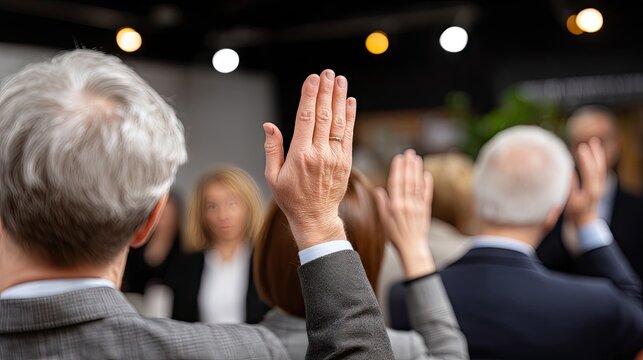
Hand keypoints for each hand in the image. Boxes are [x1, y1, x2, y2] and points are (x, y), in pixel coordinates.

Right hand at [263, 70, 354, 249]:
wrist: (315, 217)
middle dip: (326, 91)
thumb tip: (269, 125)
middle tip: (328, 73)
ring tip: (340, 80)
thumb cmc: (290, 197)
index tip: (312, 78)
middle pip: (323, 115)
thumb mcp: (273, 176)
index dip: (310, 95)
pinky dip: (350, 117)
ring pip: (338, 122)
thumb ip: (272, 148)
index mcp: (299, 155)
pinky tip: (350, 101)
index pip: (305, 118)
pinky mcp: (346, 162)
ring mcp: (335, 158)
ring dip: (340, 99)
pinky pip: (349, 135)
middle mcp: (319, 154)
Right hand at [375, 149, 435, 278]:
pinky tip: (426, 174)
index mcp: (394, 206)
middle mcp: (406, 205)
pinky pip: (426, 195)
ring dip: (417, 171)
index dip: (397, 170)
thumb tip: (379, 190)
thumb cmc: (395, 236)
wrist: (412, 248)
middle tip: (409, 153)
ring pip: (417, 185)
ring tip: (417, 158)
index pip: (396, 183)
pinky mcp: (425, 210)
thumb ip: (382, 204)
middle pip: (408, 181)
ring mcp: (417, 207)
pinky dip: (427, 184)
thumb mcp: (384, 221)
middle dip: (408, 165)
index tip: (398, 158)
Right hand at [566, 137, 606, 226]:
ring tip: (594, 141)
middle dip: (593, 154)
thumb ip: (569, 186)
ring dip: (598, 154)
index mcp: (590, 192)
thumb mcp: (568, 200)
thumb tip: (567, 171)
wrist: (584, 219)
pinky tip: (595, 150)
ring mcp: (601, 186)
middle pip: (598, 168)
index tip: (580, 148)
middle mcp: (598, 188)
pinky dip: (598, 159)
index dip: (586, 159)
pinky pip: (601, 169)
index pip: (590, 172)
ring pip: (602, 167)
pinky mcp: (600, 184)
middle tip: (587, 142)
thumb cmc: (573, 211)